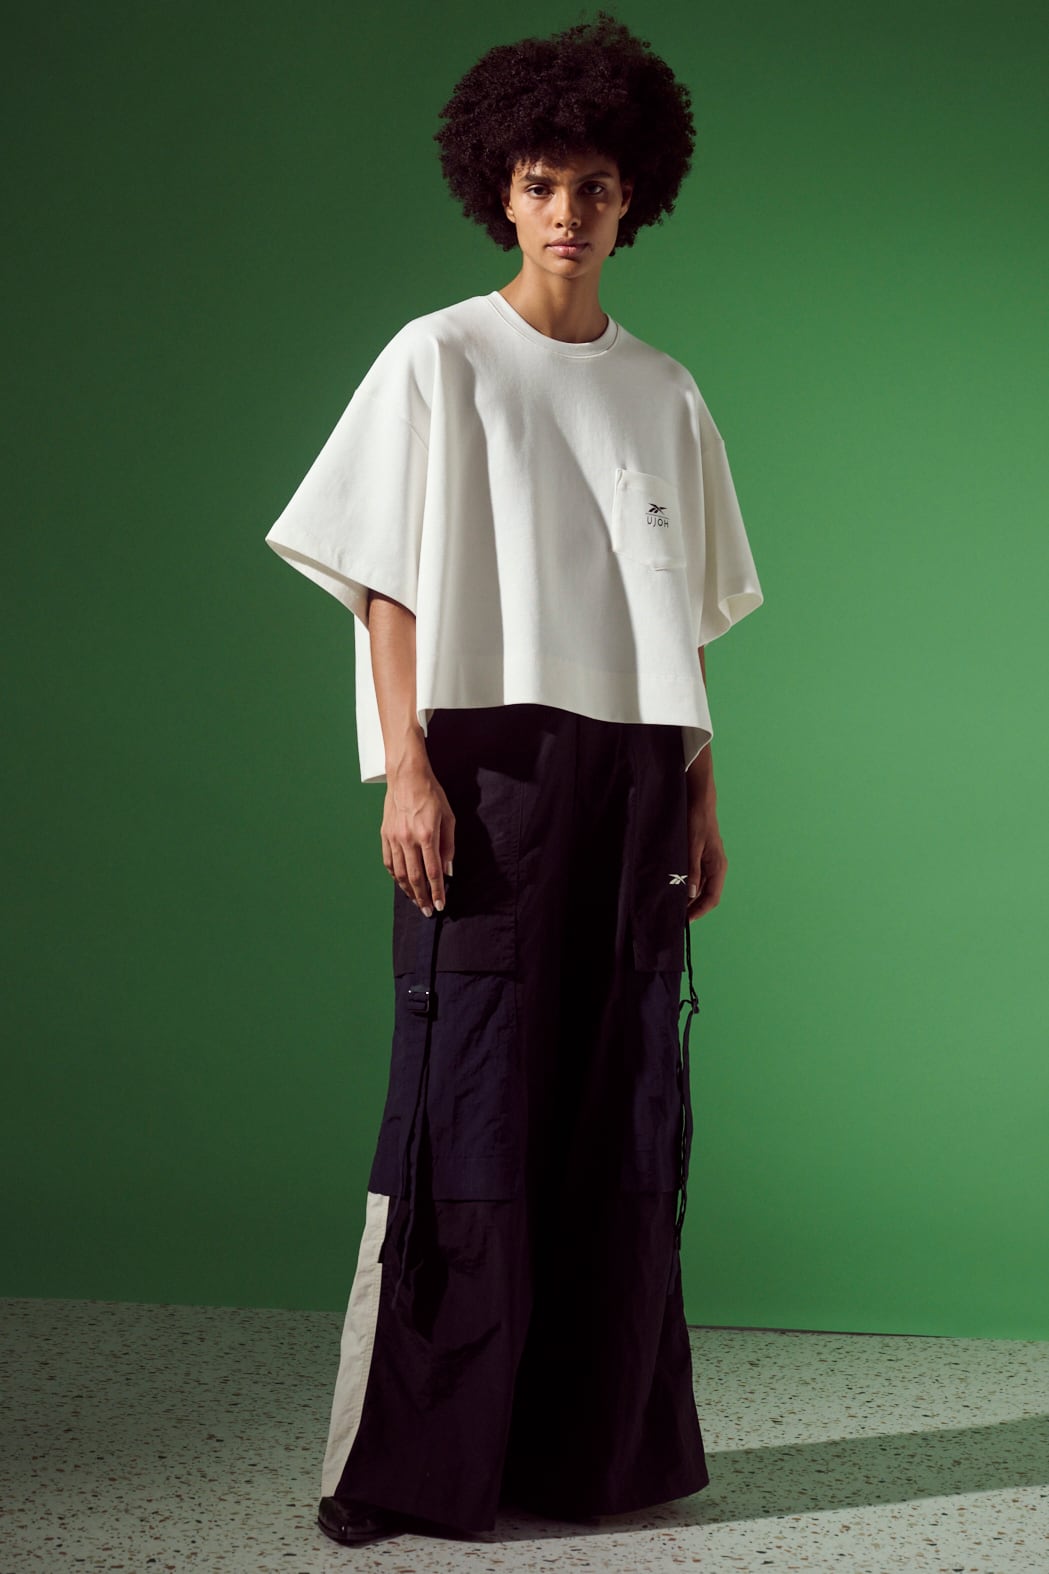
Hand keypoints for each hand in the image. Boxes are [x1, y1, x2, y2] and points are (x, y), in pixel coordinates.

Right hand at [380, 755, 455, 915]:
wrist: (407, 777)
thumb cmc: (431, 794)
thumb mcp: (448, 818)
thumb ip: (449, 846)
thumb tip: (448, 870)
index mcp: (427, 835)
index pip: (433, 872)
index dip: (437, 892)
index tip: (440, 905)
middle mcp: (408, 840)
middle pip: (414, 878)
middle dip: (422, 897)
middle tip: (427, 911)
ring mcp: (394, 838)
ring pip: (399, 873)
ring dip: (408, 891)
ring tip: (416, 901)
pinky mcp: (385, 835)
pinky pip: (389, 862)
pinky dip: (395, 876)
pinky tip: (402, 883)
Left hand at [686, 795, 726, 920]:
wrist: (699, 801)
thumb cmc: (697, 821)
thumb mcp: (692, 846)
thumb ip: (692, 870)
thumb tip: (691, 894)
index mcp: (718, 867)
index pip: (712, 898)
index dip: (699, 911)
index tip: (686, 921)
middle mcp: (716, 867)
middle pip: (706, 895)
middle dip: (693, 907)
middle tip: (676, 916)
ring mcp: (709, 863)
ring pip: (700, 887)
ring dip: (689, 897)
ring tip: (673, 905)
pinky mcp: (702, 857)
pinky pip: (696, 878)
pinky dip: (687, 885)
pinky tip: (675, 888)